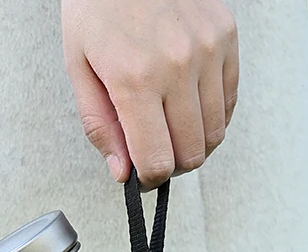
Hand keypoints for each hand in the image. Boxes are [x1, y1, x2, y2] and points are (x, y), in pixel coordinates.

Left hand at [62, 0, 238, 189]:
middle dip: (172, 164)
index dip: (149, 178)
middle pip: (191, 154)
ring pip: (214, 133)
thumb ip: (100, 125)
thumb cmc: (96, 6)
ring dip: (193, 142)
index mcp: (135, 78)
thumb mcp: (79, 66)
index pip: (158, 161)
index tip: (142, 175)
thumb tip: (122, 172)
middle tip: (155, 151)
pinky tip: (187, 104)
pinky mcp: (226, 37)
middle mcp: (177, 66)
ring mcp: (208, 50)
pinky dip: (210, 115)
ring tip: (170, 127)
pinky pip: (228, 101)